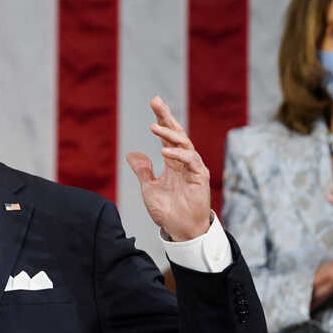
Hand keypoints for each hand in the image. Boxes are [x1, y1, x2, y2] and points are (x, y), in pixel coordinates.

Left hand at [125, 96, 211, 240]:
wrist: (180, 230)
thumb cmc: (168, 211)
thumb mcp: (149, 188)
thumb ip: (143, 170)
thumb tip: (131, 153)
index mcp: (173, 162)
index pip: (167, 136)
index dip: (161, 119)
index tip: (154, 102)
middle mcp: (184, 161)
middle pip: (177, 133)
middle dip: (166, 117)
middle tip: (156, 101)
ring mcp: (193, 168)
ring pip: (184, 144)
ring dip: (169, 134)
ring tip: (154, 126)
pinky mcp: (200, 178)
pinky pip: (191, 161)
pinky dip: (179, 155)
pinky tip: (165, 152)